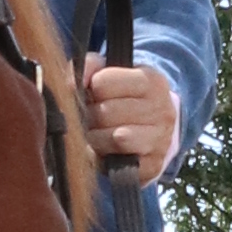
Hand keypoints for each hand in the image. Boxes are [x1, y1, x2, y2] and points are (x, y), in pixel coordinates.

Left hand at [82, 58, 178, 184]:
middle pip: (106, 112)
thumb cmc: (125, 98)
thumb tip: (69, 83)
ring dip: (96, 137)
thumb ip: (89, 66)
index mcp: (152, 81)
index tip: (96, 92)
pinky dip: (103, 158)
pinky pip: (116, 163)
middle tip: (93, 115)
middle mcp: (162, 110)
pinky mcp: (153, 165)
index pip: (103, 82)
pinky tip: (105, 150)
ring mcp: (160, 140)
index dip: (92, 88)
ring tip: (98, 132)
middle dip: (92, 115)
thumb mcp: (111, 73)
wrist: (154, 128)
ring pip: (113, 138)